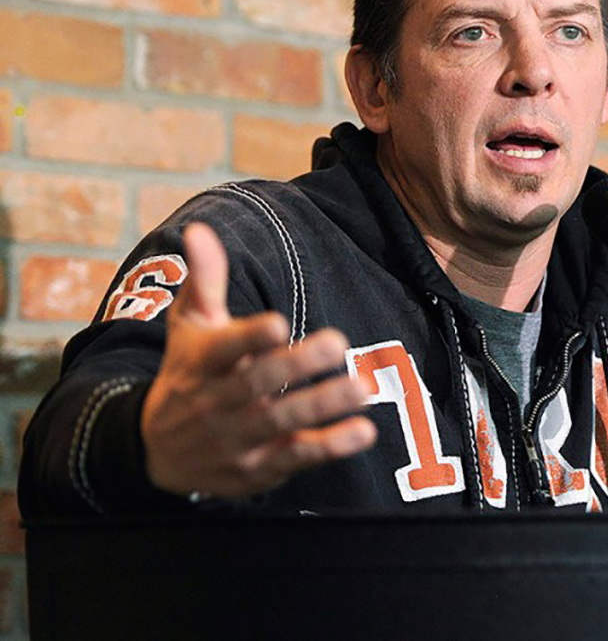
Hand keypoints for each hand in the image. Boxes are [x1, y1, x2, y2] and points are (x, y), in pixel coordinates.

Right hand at [141, 222, 377, 498]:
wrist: (155, 451)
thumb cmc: (188, 372)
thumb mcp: (189, 327)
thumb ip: (204, 279)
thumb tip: (199, 229)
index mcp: (201, 362)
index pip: (222, 349)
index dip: (249, 338)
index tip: (279, 323)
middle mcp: (216, 402)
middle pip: (256, 383)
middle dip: (296, 365)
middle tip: (336, 343)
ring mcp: (237, 438)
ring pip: (281, 422)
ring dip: (322, 405)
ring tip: (361, 387)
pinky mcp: (259, 468)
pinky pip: (296, 458)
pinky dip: (330, 448)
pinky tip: (363, 432)